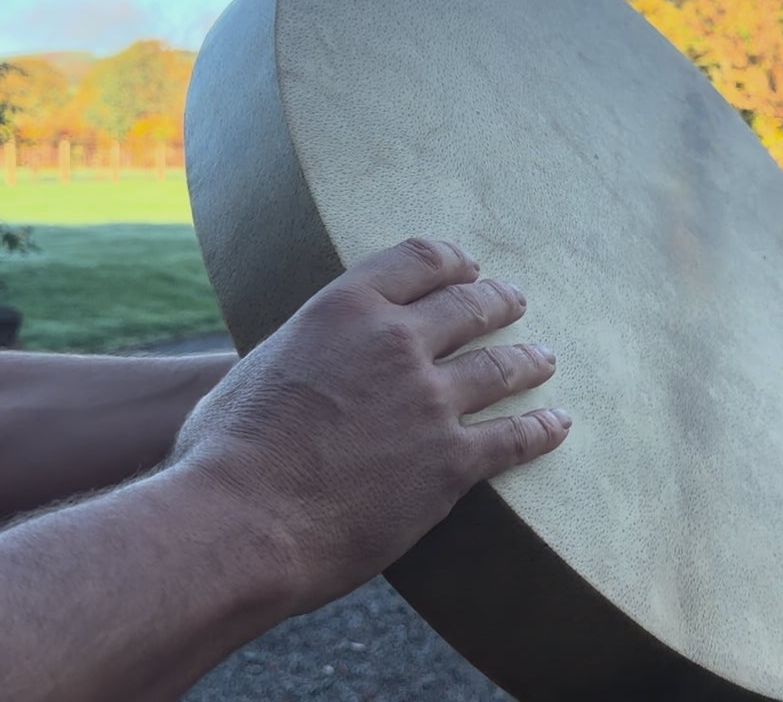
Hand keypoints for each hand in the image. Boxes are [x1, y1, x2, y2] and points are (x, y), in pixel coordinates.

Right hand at [169, 238, 569, 613]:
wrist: (244, 521)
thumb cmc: (224, 454)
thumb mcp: (253, 371)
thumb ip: (295, 354)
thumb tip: (297, 365)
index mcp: (343, 309)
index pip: (417, 261)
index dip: (451, 261)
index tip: (467, 267)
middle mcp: (396, 342)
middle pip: (469, 305)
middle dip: (498, 300)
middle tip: (514, 301)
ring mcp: (430, 401)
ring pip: (501, 367)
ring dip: (529, 360)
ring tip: (544, 358)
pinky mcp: (451, 462)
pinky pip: (514, 439)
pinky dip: (542, 429)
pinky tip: (558, 425)